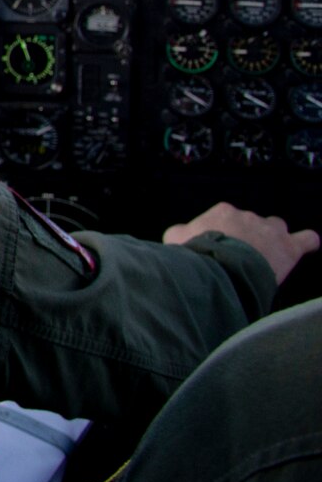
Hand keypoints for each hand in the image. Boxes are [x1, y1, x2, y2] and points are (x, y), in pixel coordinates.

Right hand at [165, 201, 320, 284]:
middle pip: (251, 222)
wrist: (220, 269)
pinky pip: (308, 239)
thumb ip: (178, 232)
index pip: (223, 217)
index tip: (216, 248)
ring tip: (265, 255)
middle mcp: (248, 216)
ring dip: (272, 238)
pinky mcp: (290, 247)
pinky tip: (302, 247)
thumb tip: (179, 232)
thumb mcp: (173, 239)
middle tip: (237, 255)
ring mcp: (271, 230)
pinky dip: (306, 243)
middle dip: (246, 235)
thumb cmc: (196, 254)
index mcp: (222, 212)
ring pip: (276, 227)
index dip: (221, 233)